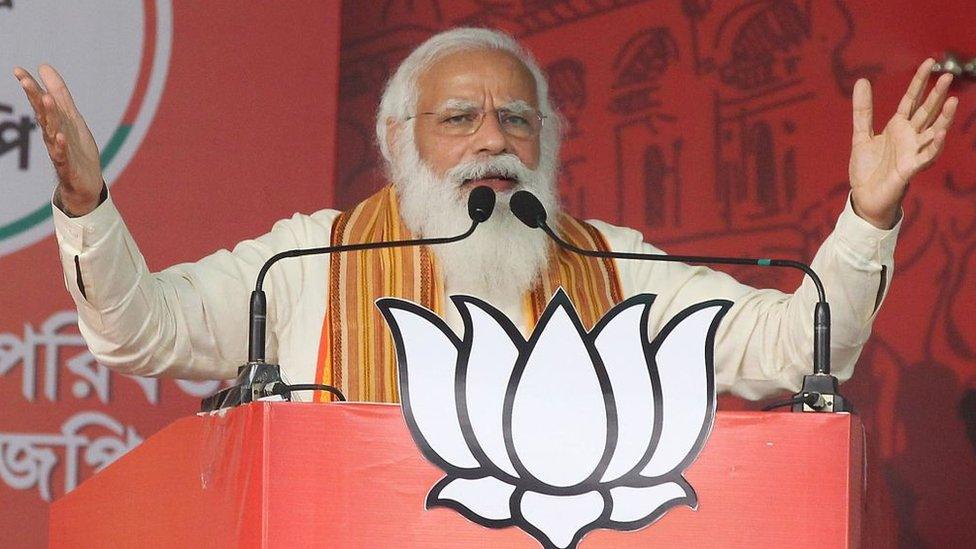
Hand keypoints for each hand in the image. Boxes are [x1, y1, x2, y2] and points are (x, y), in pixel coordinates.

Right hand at [13, 64, 103, 215]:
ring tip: (46, 99)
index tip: (19, 70)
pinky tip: (61, 136)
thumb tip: (44, 67)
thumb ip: (59, 95)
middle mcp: (52, 135)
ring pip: (52, 131)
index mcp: (53, 123)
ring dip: (49, 115)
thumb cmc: (76, 148)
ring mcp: (59, 150)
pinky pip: (63, 155)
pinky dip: (61, 146)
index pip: (39, 103)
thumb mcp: (71, 118)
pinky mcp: (68, 165)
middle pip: (42, 114)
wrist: (85, 181)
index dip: (30, 87)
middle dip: (34, 97)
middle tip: (25, 80)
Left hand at [849, 58, 957, 228]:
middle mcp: (909, 137)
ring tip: (952, 100)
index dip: (920, 82)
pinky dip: (934, 144)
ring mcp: (912, 152)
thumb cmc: (867, 169)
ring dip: (943, 118)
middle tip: (948, 75)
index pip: (912, 100)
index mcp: (898, 127)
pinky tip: (940, 132)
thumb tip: (861, 80)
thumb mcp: (861, 136)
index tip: (930, 62)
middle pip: (926, 112)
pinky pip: (926, 155)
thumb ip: (863, 111)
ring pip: (933, 131)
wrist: (865, 197)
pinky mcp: (910, 168)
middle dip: (936, 95)